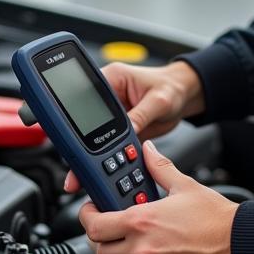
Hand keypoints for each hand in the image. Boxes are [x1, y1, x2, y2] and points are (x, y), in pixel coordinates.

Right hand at [64, 60, 203, 192]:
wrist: (186, 97)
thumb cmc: (173, 87)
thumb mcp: (158, 100)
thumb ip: (140, 116)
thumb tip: (127, 130)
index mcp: (112, 79)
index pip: (84, 96)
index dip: (72, 114)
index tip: (66, 134)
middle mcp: (109, 97)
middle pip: (86, 122)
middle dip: (78, 145)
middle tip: (74, 165)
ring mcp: (114, 116)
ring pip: (95, 137)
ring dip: (91, 156)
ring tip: (85, 174)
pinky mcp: (122, 130)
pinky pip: (110, 145)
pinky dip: (107, 159)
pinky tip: (102, 172)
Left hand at [79, 140, 237, 253]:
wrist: (241, 247)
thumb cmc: (216, 219)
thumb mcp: (184, 186)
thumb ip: (159, 167)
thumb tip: (148, 151)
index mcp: (141, 221)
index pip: (94, 226)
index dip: (87, 218)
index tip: (92, 213)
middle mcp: (142, 249)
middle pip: (101, 252)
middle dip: (105, 241)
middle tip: (115, 233)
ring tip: (145, 247)